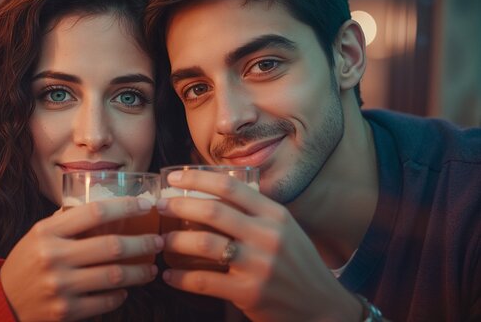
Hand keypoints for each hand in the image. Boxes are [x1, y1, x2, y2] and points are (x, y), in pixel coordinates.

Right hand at [0, 196, 162, 320]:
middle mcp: (54, 256)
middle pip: (112, 245)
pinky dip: (120, 295)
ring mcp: (60, 286)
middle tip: (158, 241)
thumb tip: (103, 204)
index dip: (125, 207)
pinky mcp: (66, 311)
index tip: (145, 206)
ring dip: (139, 272)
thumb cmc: (27, 263)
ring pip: (114, 276)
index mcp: (47, 232)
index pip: (95, 212)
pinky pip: (105, 301)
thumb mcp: (38, 235)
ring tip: (150, 268)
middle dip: (143, 243)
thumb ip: (66, 221)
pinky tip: (125, 290)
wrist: (2, 303)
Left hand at [156, 170, 361, 320]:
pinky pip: (203, 282)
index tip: (173, 176)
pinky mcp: (249, 293)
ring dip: (175, 241)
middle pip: (212, 211)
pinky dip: (180, 279)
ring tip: (162, 242)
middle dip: (178, 205)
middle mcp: (268, 236)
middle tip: (160, 205)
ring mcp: (258, 265)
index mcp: (275, 215)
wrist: (322, 307)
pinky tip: (170, 276)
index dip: (197, 178)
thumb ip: (256, 212)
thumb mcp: (285, 230)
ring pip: (203, 244)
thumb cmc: (298, 264)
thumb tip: (214, 193)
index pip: (230, 186)